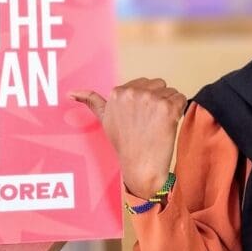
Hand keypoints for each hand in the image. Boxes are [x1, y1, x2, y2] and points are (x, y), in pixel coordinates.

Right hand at [69, 78, 186, 199]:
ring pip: (171, 92)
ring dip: (169, 106)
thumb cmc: (124, 144)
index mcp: (117, 92)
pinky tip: (167, 125)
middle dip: (158, 100)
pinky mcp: (167, 108)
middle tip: (149, 123)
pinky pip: (181, 99)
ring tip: (157, 125)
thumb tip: (70, 93)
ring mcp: (150, 99)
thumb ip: (91, 101)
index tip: (140, 118)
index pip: (144, 84)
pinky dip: (179, 111)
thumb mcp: (105, 119)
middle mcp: (132, 92)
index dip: (146, 101)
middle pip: (159, 84)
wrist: (140, 166)